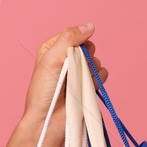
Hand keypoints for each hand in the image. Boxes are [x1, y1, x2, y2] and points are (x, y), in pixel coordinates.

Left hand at [21, 23, 106, 146]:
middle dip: (84, 58)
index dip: (75, 43)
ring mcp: (77, 72)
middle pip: (88, 47)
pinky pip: (103, 74)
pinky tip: (86, 89)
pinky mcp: (88, 85)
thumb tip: (90, 25)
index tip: (68, 55)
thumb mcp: (51, 59)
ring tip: (76, 84)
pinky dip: (97, 81)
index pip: (74, 35)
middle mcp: (65, 59)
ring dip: (90, 71)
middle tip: (72, 70)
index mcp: (52, 49)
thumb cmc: (44, 92)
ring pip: (96, 61)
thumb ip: (69, 38)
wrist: (49, 121)